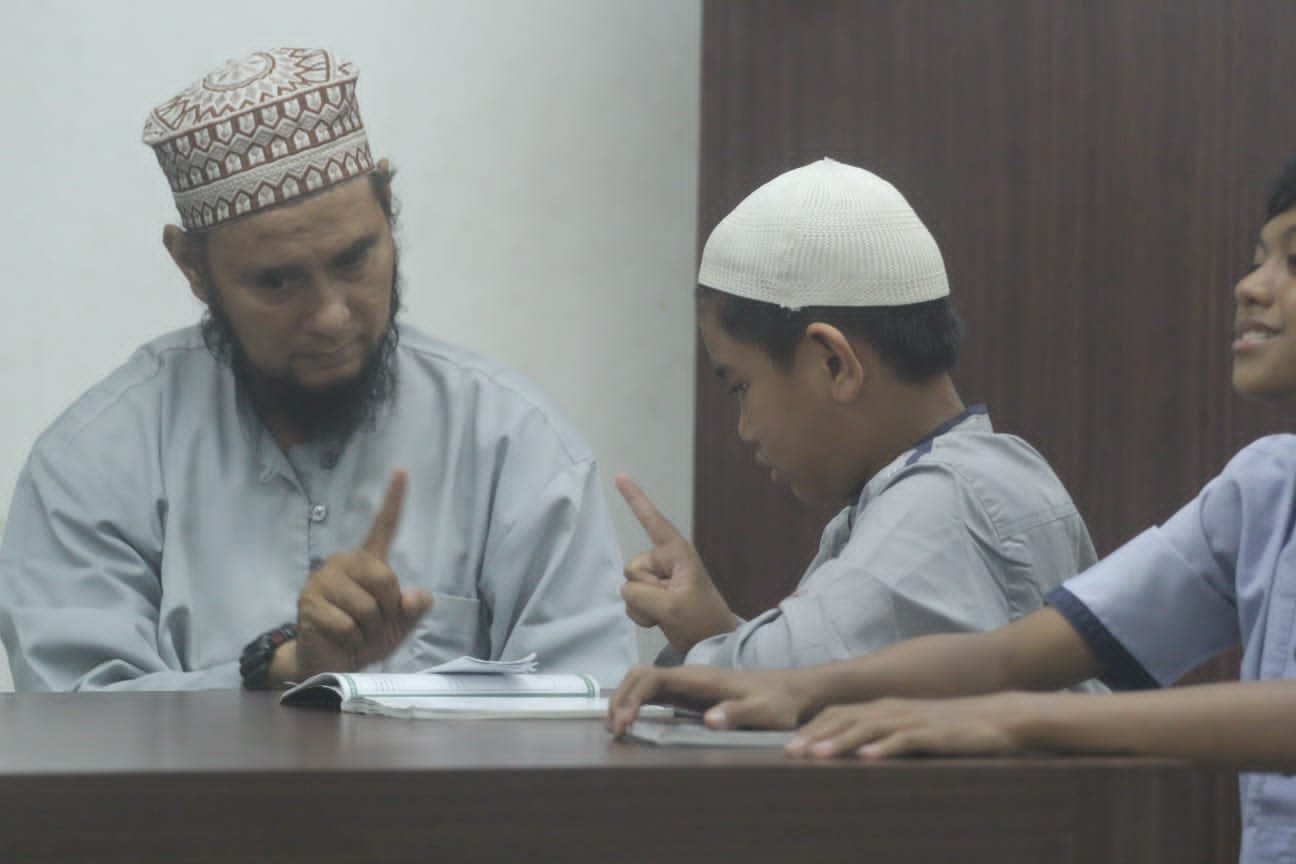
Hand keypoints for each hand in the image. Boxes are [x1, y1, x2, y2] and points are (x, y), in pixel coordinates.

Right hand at [274, 470, 434, 682]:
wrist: (329, 663)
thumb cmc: (366, 637)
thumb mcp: (398, 625)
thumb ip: (412, 609)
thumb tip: (416, 597)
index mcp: (367, 562)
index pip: (384, 527)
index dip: (394, 499)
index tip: (402, 470)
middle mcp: (343, 563)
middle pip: (386, 579)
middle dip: (387, 611)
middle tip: (373, 624)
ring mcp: (323, 580)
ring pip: (367, 607)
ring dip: (369, 629)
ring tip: (356, 632)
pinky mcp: (309, 602)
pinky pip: (348, 625)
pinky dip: (353, 640)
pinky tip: (341, 639)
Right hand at [607, 664, 821, 736]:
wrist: (794, 690)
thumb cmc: (780, 702)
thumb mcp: (765, 711)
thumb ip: (738, 713)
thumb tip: (708, 719)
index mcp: (701, 677)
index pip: (654, 678)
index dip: (634, 698)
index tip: (624, 722)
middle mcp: (690, 675)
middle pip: (641, 675)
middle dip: (621, 698)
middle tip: (613, 730)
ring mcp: (689, 683)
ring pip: (645, 682)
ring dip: (625, 700)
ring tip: (617, 729)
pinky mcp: (692, 693)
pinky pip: (656, 692)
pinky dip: (637, 703)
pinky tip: (634, 723)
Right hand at [615, 474, 737, 652]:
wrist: (712, 643)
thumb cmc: (700, 620)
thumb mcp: (671, 607)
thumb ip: (641, 594)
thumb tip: (626, 590)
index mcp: (676, 553)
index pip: (652, 521)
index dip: (635, 499)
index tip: (620, 476)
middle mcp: (665, 560)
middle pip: (633, 568)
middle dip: (644, 589)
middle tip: (670, 604)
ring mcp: (658, 579)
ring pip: (630, 586)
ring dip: (643, 605)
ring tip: (667, 614)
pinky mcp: (653, 596)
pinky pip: (631, 601)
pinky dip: (641, 614)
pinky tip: (659, 620)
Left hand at [785, 692, 1042, 759]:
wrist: (998, 716)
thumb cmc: (953, 727)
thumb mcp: (912, 726)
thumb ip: (885, 732)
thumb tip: (857, 750)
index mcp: (884, 708)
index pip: (839, 715)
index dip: (812, 730)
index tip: (788, 747)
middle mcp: (892, 710)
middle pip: (845, 720)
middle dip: (815, 737)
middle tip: (789, 754)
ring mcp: (912, 720)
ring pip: (868, 729)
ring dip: (840, 742)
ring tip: (815, 756)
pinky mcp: (933, 733)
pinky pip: (904, 740)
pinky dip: (883, 748)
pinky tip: (866, 758)